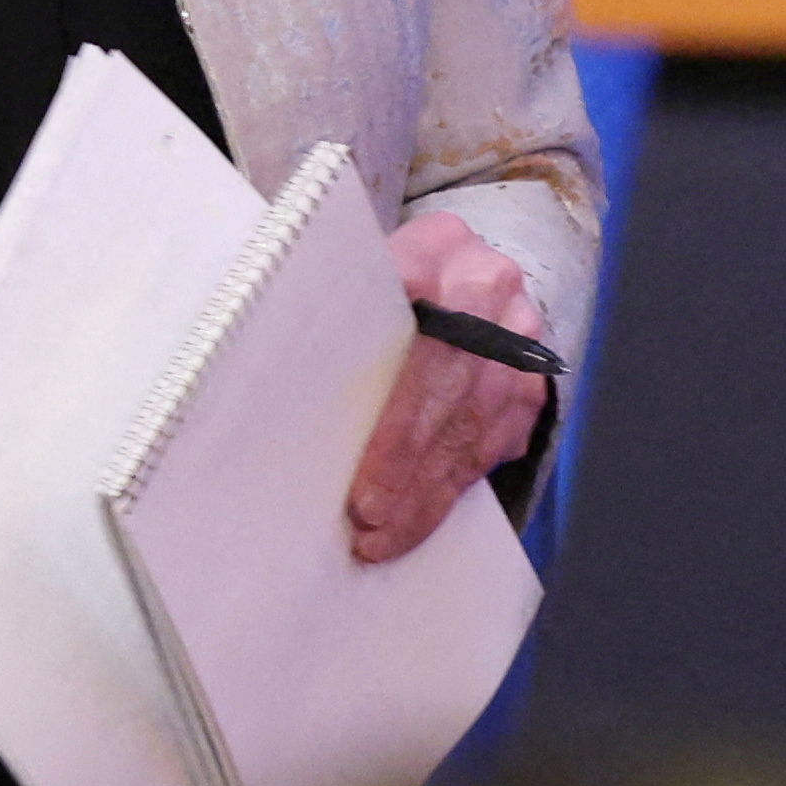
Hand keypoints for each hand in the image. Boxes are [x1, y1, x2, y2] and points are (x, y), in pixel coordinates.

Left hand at [349, 212, 550, 563]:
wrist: (452, 268)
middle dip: (408, 465)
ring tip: (381, 537)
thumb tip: (258, 363)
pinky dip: (448, 492)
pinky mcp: (527, 388)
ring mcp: (520, 342)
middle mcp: (495, 290)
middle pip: (454, 394)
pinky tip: (413, 523)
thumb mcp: (352, 266)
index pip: (427, 342)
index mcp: (444, 248)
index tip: (364, 476)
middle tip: (367, 516)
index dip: (398, 422)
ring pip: (475, 431)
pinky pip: (492, 450)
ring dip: (427, 494)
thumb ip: (329, 300)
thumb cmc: (377, 278)